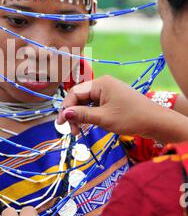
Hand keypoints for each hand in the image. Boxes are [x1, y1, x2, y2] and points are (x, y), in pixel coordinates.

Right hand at [57, 75, 187, 142]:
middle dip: (73, 113)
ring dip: (81, 116)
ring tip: (79, 131)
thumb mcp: (104, 118)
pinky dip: (90, 115)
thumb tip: (64, 113)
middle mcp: (104, 84)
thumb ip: (82, 115)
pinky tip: (89, 125)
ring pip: (87, 102)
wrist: (156, 122)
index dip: (65, 108)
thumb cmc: (131, 118)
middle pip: (80, 97)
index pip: (75, 93)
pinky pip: (96, 105)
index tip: (60, 123)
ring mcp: (109, 92)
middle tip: (72, 131)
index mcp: (101, 84)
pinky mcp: (113, 100)